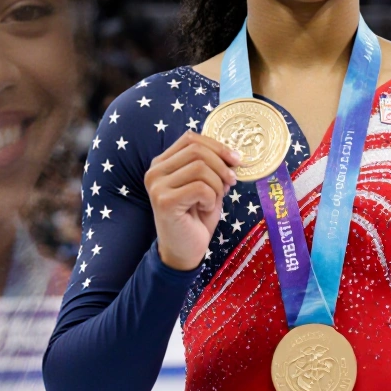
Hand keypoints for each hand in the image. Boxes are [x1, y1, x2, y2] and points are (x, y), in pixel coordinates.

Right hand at [144, 131, 240, 270]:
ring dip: (217, 185)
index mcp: (163, 163)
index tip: (236, 160)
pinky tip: (204, 209)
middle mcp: (155, 171)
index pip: (190, 139)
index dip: (217, 146)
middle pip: (197, 151)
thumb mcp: (206, 186)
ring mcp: (157, 186)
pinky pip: (201, 188)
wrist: (184, 251)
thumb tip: (232, 154)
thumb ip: (212, 167)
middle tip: (231, 182)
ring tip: (213, 200)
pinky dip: (211, 199)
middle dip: (221, 165)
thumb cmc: (196, 218)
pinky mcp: (164, 201)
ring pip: (200, 168)